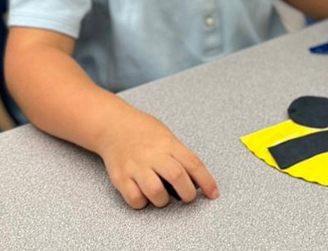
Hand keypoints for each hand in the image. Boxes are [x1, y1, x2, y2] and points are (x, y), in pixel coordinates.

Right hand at [96, 106, 218, 208]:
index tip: (214, 194)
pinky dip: (143, 203)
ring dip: (164, 200)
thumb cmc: (144, 132)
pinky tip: (144, 196)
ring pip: (156, 191)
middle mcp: (153, 154)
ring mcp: (136, 166)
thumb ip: (179, 156)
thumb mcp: (166, 136)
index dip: (206, 181)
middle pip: (177, 176)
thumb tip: (195, 180)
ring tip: (163, 197)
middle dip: (187, 193)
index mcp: (168, 143)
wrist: (114, 125)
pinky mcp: (121, 178)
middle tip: (188, 198)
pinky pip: (135, 199)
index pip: (193, 163)